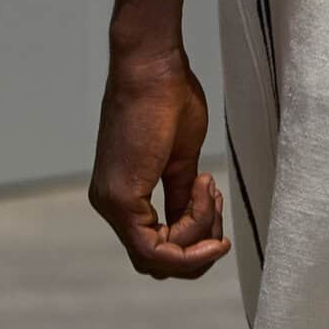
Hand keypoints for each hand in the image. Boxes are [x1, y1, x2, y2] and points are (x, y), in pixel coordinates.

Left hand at [89, 48, 231, 279]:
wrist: (152, 67)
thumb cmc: (167, 98)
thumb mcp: (181, 158)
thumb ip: (182, 196)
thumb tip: (194, 226)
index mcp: (123, 196)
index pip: (157, 247)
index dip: (195, 237)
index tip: (217, 198)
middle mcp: (110, 205)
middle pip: (157, 261)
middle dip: (198, 246)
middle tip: (218, 203)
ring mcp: (112, 204)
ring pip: (158, 258)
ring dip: (197, 234)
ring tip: (210, 188)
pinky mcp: (120, 199)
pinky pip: (154, 246)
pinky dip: (189, 235)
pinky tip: (208, 198)